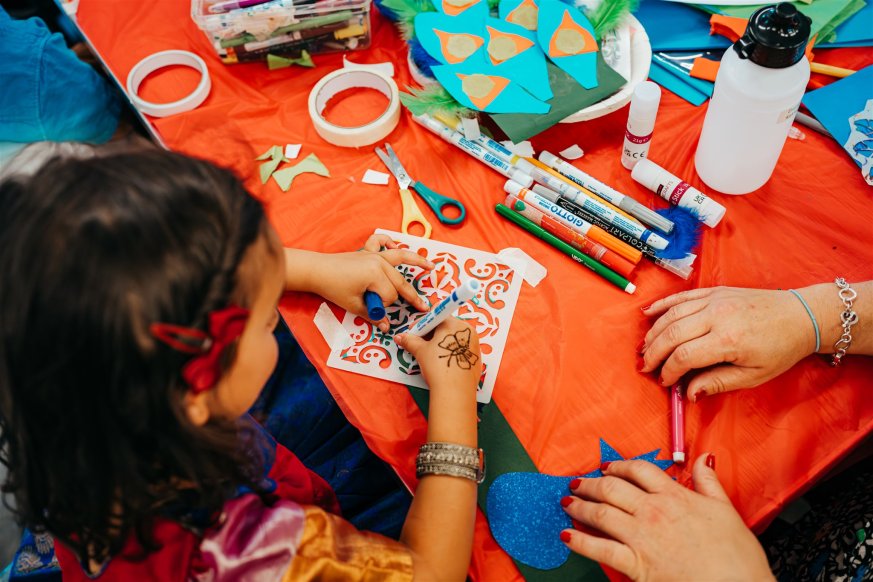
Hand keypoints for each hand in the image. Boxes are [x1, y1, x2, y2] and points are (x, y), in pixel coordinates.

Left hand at [291, 235, 433, 332]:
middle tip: (423, 307)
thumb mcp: (353, 305)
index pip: (390, 295)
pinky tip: (395, 244)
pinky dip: (389, 241)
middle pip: (398, 282)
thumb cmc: (333, 287)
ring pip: (400, 257)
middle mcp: (379, 262)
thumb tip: (386, 325)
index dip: (384, 306)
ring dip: (417, 261)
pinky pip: (381, 241)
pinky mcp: (368, 251)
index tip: (374, 309)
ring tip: (432, 266)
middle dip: (410, 296)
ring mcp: (374, 254)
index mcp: (376, 275)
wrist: (316, 270)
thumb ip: (372, 315)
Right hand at [395, 318, 481, 392]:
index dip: (422, 325)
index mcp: (454, 324)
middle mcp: (467, 330)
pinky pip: (461, 349)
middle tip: (420, 344)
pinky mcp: (476, 357)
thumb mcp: (420, 351)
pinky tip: (442, 362)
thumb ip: (410, 341)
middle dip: (431, 334)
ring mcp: (474, 344)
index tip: (414, 333)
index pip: (435, 318)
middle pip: (446, 327)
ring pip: (453, 338)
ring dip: (441, 343)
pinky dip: (451, 352)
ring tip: (430, 355)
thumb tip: (399, 337)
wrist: (455, 391)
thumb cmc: (438, 366)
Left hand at [560, 455, 773, 581]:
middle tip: (577, 483)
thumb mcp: (726, 510)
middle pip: (612, 488)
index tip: (607, 467)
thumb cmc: (737, 556)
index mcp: (675, 496)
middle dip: (590, 483)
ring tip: (567, 503)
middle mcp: (653, 512)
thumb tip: (704, 458)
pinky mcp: (636, 564)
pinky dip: (580, 541)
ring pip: (601, 513)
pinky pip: (600, 549)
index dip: (619, 466)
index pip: (639, 470)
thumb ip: (709, 482)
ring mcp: (642, 537)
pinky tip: (566, 535)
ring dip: (580, 506)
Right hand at [639, 287, 815, 400]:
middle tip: (646, 367)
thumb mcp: (753, 375)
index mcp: (728, 340)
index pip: (684, 356)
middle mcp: (717, 316)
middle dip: (654, 353)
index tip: (665, 382)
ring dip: (654, 333)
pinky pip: (681, 296)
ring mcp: (714, 300)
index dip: (669, 371)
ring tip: (645, 349)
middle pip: (672, 334)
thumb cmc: (780, 348)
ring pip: (672, 315)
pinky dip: (662, 305)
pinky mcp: (714, 291)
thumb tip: (689, 392)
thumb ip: (717, 383)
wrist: (801, 315)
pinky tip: (648, 314)